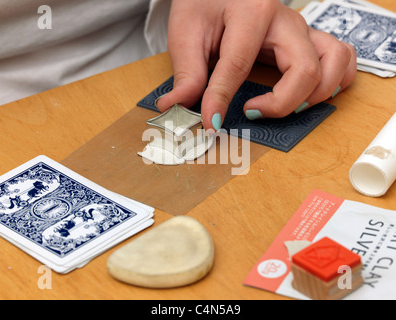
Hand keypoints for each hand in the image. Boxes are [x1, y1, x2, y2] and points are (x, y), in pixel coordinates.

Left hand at [156, 0, 356, 130]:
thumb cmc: (204, 3)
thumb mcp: (186, 33)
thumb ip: (187, 72)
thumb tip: (177, 107)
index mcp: (252, 11)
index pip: (239, 64)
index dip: (222, 99)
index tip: (209, 123)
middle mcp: (286, 20)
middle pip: (305, 70)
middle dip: (281, 103)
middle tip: (251, 111)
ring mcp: (302, 29)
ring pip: (334, 63)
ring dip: (314, 95)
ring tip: (284, 106)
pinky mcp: (308, 39)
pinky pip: (342, 58)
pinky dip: (334, 80)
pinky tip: (310, 93)